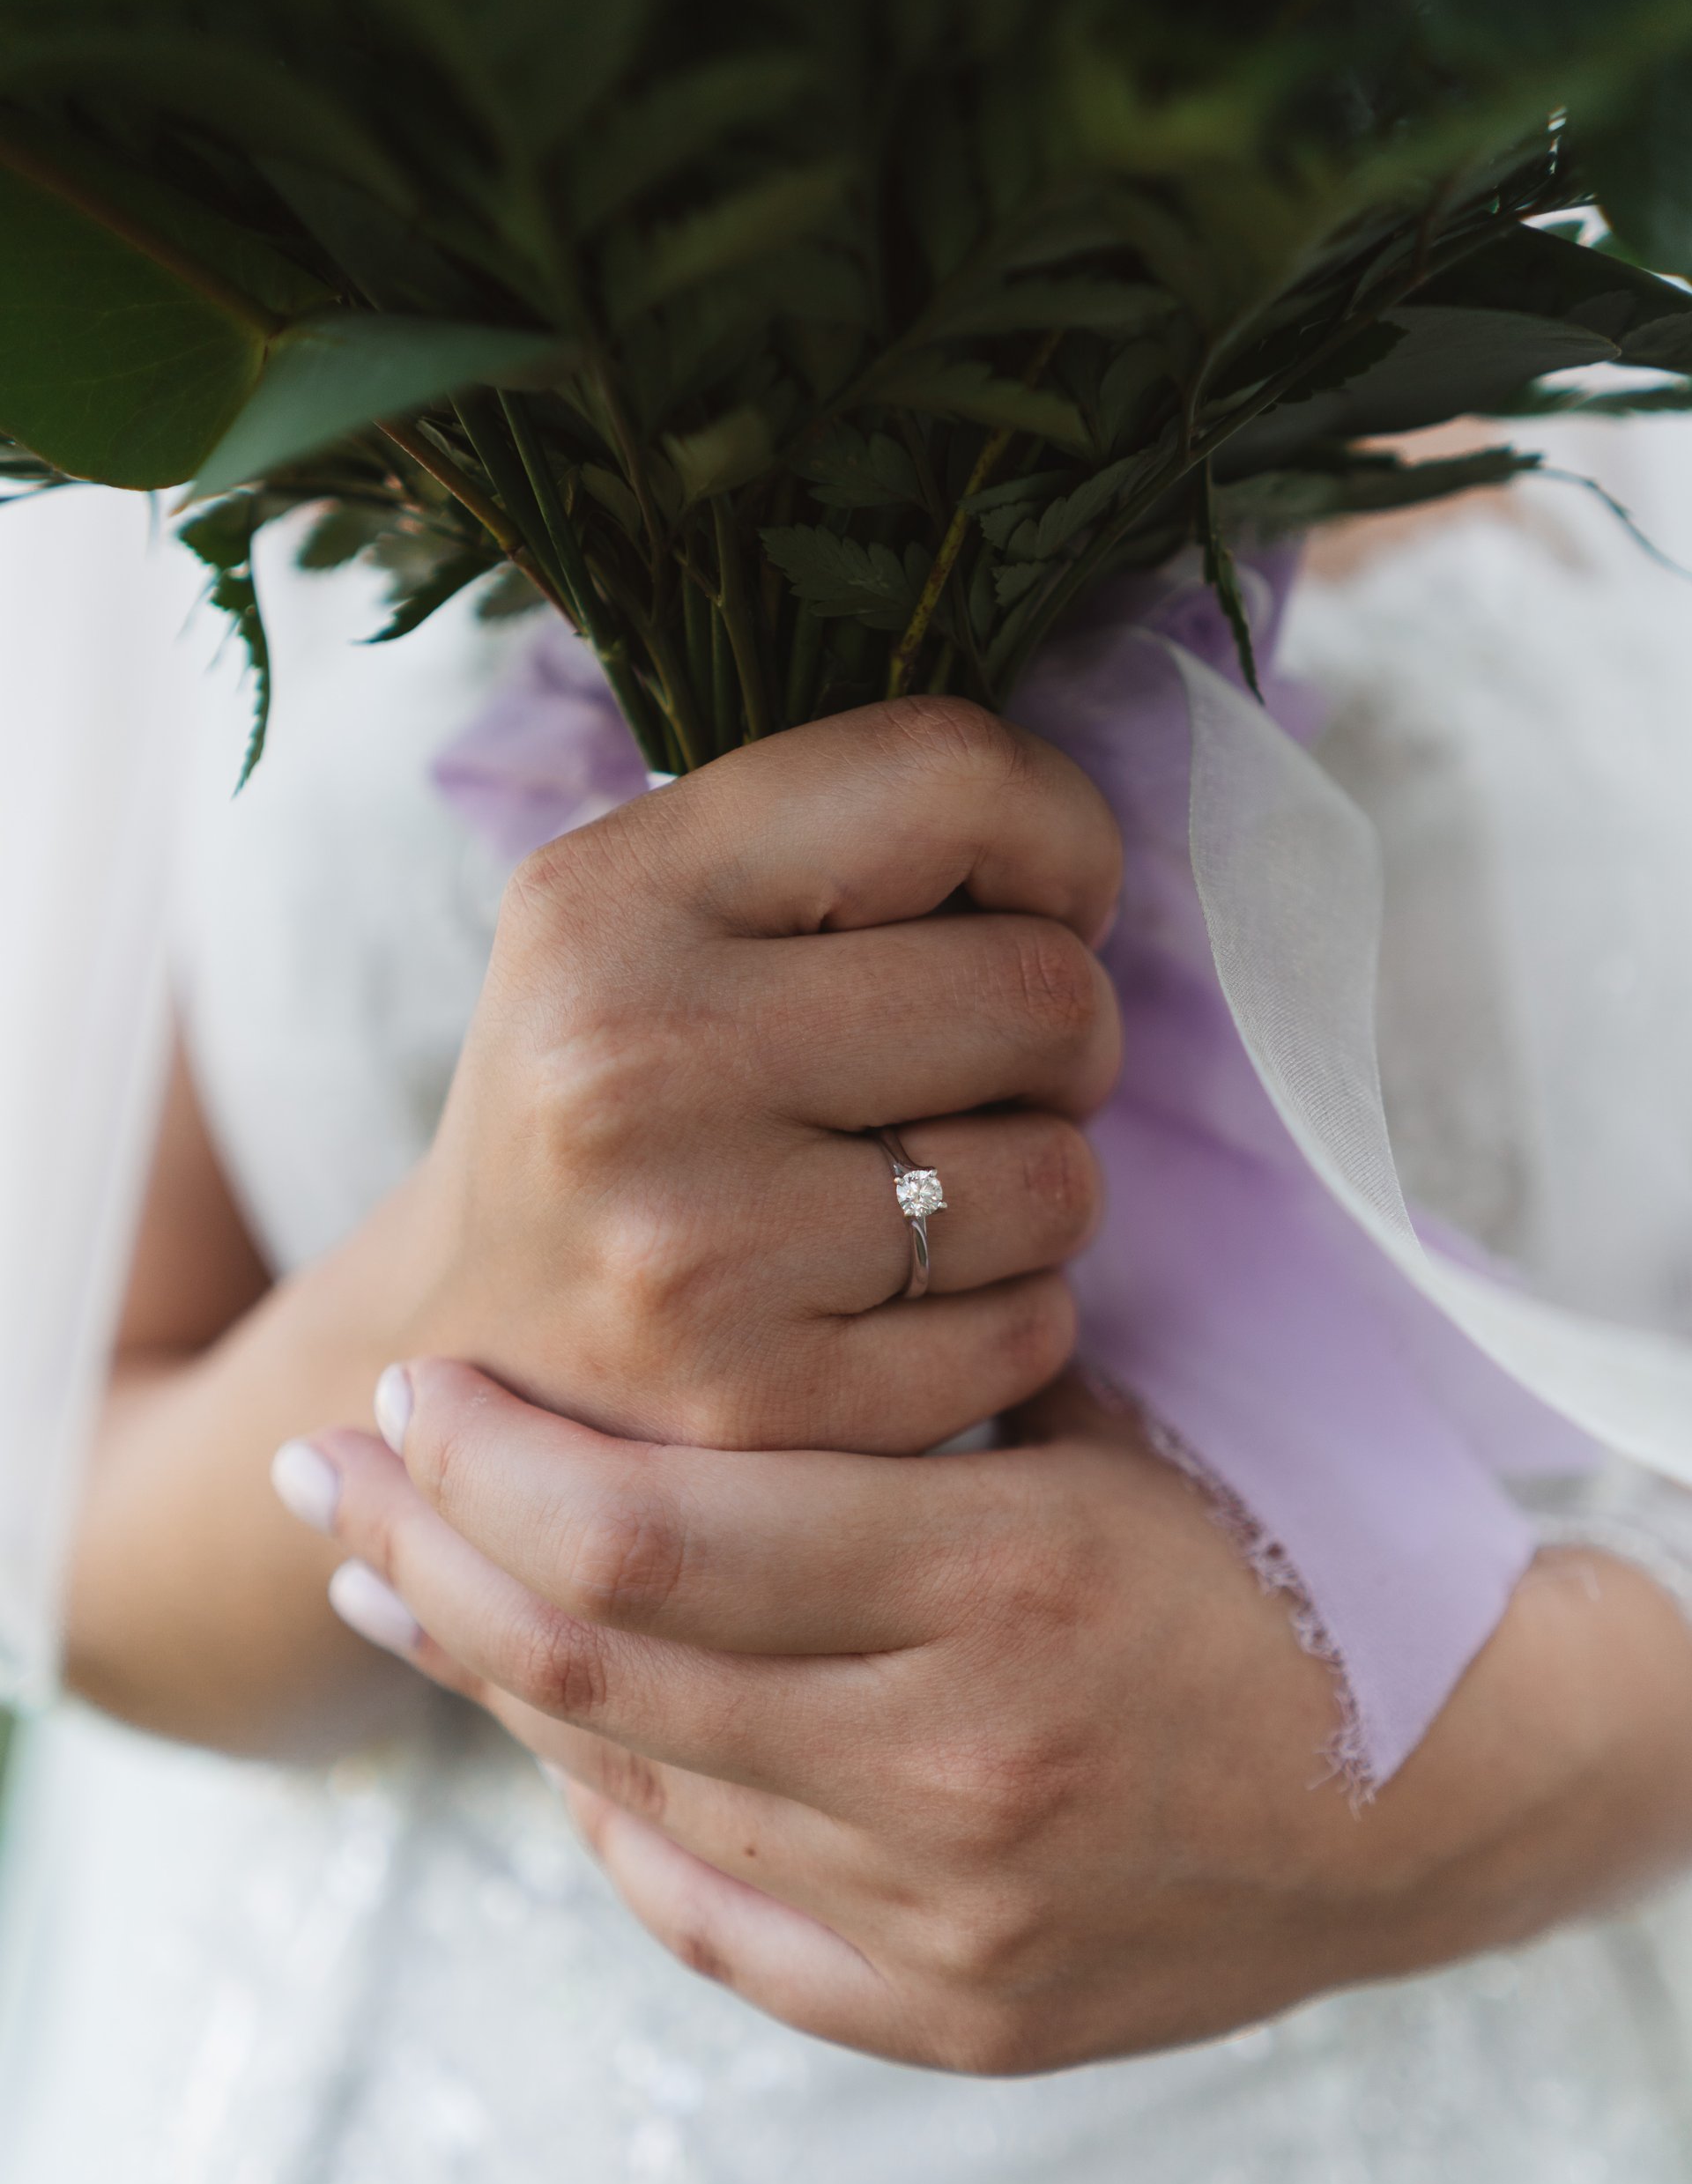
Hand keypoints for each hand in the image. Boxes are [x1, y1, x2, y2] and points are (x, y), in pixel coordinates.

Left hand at [288, 1361, 1691, 2072]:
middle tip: (334, 1473)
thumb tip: (672, 1356)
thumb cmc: (1271, 1546)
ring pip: (629, 1784)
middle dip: (431, 1554)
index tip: (406, 1390)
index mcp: (1001, 1584)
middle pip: (599, 1661)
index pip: (647, 1534)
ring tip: (399, 1579)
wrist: (1436, 1777)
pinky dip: (603, 1808)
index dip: (490, 1463)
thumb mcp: (1095, 1429)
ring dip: (492, 1673)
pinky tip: (540, 1729)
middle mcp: (954, 1766)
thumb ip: (890, 1416)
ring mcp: (943, 1916)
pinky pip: (706, 1910)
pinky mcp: (948, 2011)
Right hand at [398, 697, 1121, 1450]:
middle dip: (1060, 1032)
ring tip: (921, 1182)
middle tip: (976, 1067)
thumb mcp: (654, 911)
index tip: (1035, 899)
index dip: (1058, 835)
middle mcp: (630, 1062)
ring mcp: (691, 1252)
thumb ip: (842, 837)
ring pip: (1059, 1175)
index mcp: (610, 896)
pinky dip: (1004, 1312)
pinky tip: (898, 1298)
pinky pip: (1031, 1331)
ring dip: (1035, 1181)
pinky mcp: (758, 1409)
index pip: (954, 774)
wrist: (463, 1354)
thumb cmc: (617, 1094)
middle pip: (1045, 991)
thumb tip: (1080, 853)